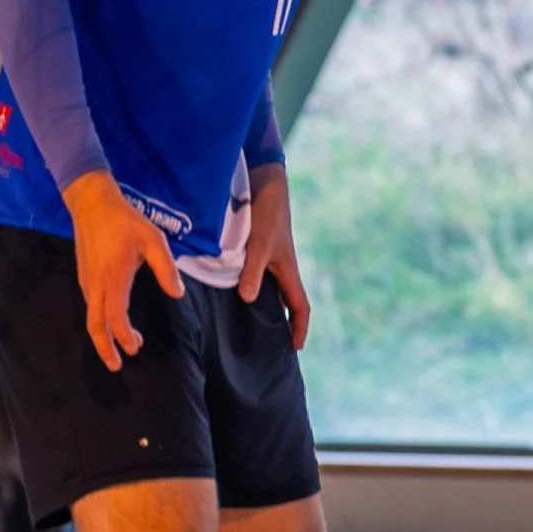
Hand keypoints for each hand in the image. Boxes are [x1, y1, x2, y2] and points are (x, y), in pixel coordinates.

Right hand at [62, 169, 182, 370]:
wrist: (91, 203)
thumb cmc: (125, 221)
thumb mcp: (153, 240)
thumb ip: (166, 268)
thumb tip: (177, 294)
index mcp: (113, 279)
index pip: (115, 318)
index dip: (124, 337)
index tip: (135, 349)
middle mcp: (95, 285)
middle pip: (95, 326)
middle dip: (105, 349)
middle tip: (117, 366)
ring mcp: (86, 281)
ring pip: (90, 317)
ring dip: (104, 335)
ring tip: (123, 344)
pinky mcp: (83, 275)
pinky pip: (89, 306)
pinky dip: (99, 320)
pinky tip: (112, 320)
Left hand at [236, 162, 311, 346]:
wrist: (265, 184)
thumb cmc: (266, 214)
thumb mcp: (259, 244)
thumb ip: (252, 271)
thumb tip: (247, 298)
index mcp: (288, 270)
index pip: (300, 306)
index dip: (300, 328)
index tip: (294, 348)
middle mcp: (282, 268)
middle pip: (286, 302)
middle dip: (282, 324)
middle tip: (269, 344)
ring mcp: (271, 259)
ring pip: (271, 290)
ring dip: (264, 307)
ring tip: (248, 325)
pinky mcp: (259, 250)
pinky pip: (259, 277)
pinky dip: (251, 288)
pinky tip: (232, 292)